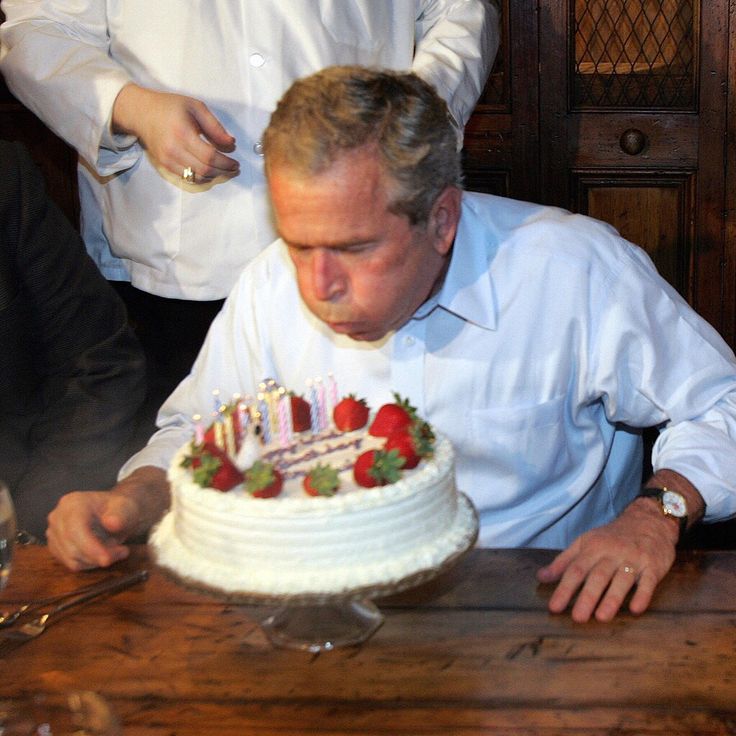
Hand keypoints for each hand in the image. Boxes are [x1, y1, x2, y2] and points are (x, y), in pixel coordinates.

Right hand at [46, 467, 169, 570]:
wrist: (116, 513)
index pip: (75, 530)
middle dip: (98, 555)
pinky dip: (91, 563)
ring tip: (116, 549)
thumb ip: (121, 515)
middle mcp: (58, 517)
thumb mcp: (127, 508)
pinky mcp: (56, 547)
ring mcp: (54, 532)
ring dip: (97, 560)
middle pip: (72, 548)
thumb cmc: (121, 509)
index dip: (90, 548)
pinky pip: (72, 563)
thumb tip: (111, 523)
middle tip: (123, 551)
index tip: (107, 559)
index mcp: (73, 503)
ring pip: (72, 559)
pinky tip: (104, 552)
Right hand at [112, 83, 239, 181]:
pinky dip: (201, 177)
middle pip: (204, 170)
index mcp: (183, 133)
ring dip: (214, 176)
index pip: (209, 156)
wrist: (141, 112)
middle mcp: (174, 149)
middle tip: (234, 169)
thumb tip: (231, 144)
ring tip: (224, 170)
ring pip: (197, 177)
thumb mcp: (195, 107)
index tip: (236, 163)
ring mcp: (167, 159)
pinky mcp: (164, 165)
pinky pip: (187, 178)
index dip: (226, 163)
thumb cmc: (170, 106)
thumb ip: (215, 126)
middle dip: (223, 172)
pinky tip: (210, 171)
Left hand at [536, 498, 678, 621]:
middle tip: (577, 618)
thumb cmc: (611, 537)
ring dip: (612, 599)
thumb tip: (541, 577)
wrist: (648, 521)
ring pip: (621, 580)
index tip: (554, 607)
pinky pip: (648, 582)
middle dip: (587, 597)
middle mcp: (612, 553)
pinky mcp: (653, 566)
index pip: (575, 570)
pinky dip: (642, 595)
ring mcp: (633, 559)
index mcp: (592, 547)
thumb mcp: (585, 543)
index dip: (564, 588)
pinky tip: (635, 609)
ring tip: (601, 618)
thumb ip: (564, 561)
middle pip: (597, 576)